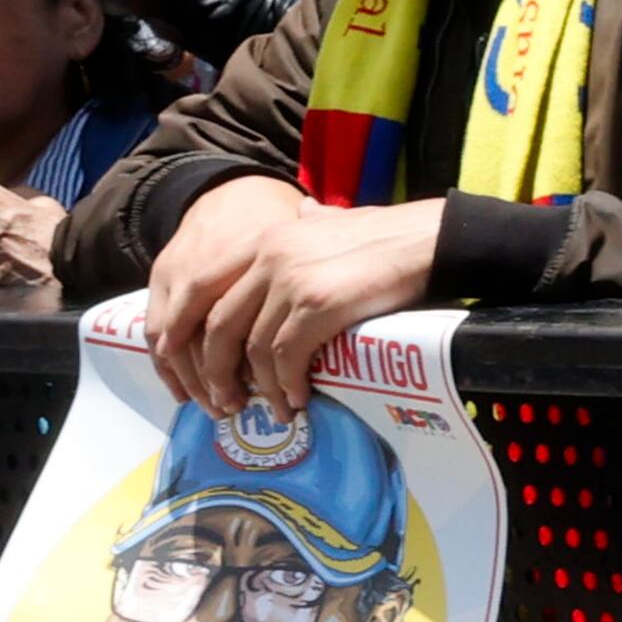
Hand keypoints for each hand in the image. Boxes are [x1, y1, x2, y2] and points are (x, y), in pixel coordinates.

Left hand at [149, 179, 438, 415]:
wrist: (430, 238)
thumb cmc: (390, 234)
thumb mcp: (336, 219)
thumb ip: (313, 221)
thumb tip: (308, 212)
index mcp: (265, 240)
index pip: (205, 291)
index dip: (191, 335)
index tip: (199, 370)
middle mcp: (268, 256)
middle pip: (220, 326)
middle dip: (217, 373)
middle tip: (227, 402)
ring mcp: (292, 280)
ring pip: (253, 348)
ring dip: (259, 388)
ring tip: (273, 409)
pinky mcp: (319, 304)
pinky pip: (287, 356)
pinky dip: (288, 384)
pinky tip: (299, 397)